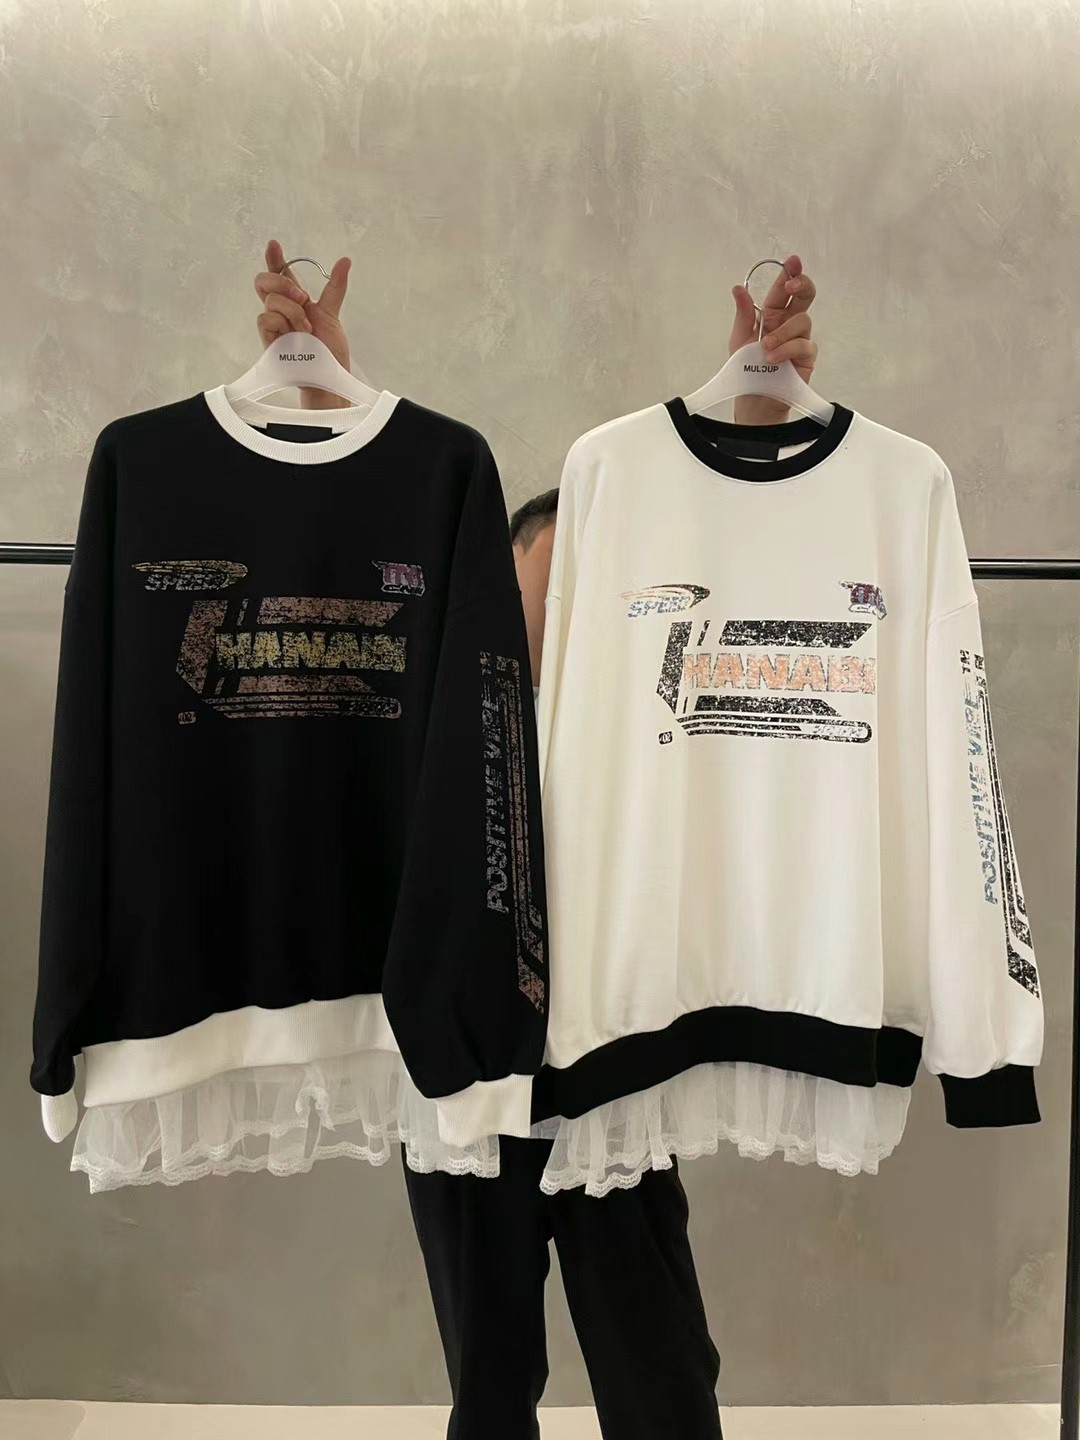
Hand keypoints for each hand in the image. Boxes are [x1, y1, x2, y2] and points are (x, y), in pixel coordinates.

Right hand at [254, 239, 352, 408]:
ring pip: (270, 300)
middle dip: (282, 282)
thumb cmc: (328, 350)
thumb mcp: (332, 313)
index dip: (274, 259)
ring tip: (306, 329)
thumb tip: (345, 261)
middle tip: (303, 299)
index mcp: (294, 300)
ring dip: (292, 311)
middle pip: (264, 281)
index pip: (280, 274)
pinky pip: (265, 318)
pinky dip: (283, 322)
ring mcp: (274, 325)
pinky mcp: (268, 339)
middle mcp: (281, 310)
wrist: (328, 376)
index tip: (274, 245)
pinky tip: (296, 335)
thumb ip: (335, 286)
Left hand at [728, 253, 817, 425]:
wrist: (753, 401)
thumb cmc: (746, 370)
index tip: (792, 262)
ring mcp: (799, 340)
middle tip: (791, 286)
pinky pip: (803, 345)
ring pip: (803, 321)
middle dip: (801, 285)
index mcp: (772, 316)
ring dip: (783, 332)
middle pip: (805, 296)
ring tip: (765, 348)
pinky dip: (787, 349)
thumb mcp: (738, 339)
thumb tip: (737, 288)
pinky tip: (773, 358)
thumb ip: (743, 314)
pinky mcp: (806, 357)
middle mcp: (788, 324)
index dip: (789, 273)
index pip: (783, 291)